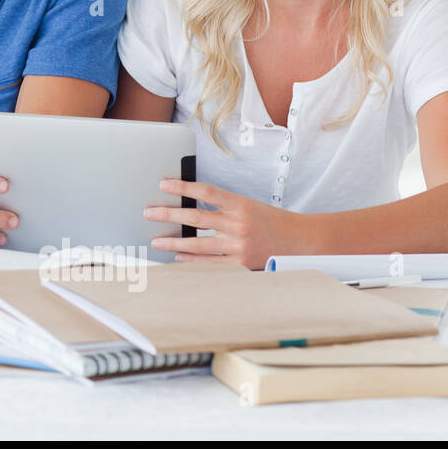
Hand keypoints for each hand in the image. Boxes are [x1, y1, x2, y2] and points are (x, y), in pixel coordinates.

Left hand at [145, 178, 309, 269]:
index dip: (183, 187)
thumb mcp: (247, 205)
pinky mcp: (240, 264)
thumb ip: (222, 206)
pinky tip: (177, 257)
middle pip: (195, 218)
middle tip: (149, 213)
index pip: (206, 192)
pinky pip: (209, 262)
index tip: (163, 184)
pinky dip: (191, 260)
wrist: (300, 241)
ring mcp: (239, 246)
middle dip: (168, 215)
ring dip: (174, 242)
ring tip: (156, 240)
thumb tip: (189, 205)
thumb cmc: (271, 221)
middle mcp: (239, 224)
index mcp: (241, 204)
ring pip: (198, 244)